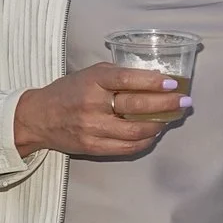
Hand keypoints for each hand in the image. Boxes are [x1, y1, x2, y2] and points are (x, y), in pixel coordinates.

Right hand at [12, 65, 189, 158]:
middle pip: (136, 106)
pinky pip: (126, 147)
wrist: (38, 118)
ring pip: (135, 130)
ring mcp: (92, 128)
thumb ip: (118, 75)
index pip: (126, 80)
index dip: (153, 81)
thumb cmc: (69, 91)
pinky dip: (145, 141)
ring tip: (171, 118)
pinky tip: (153, 133)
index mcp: (92, 81)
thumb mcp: (90, 74)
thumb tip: (155, 78)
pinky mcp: (92, 147)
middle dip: (166, 104)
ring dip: (159, 125)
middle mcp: (92, 104)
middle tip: (184, 102)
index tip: (173, 83)